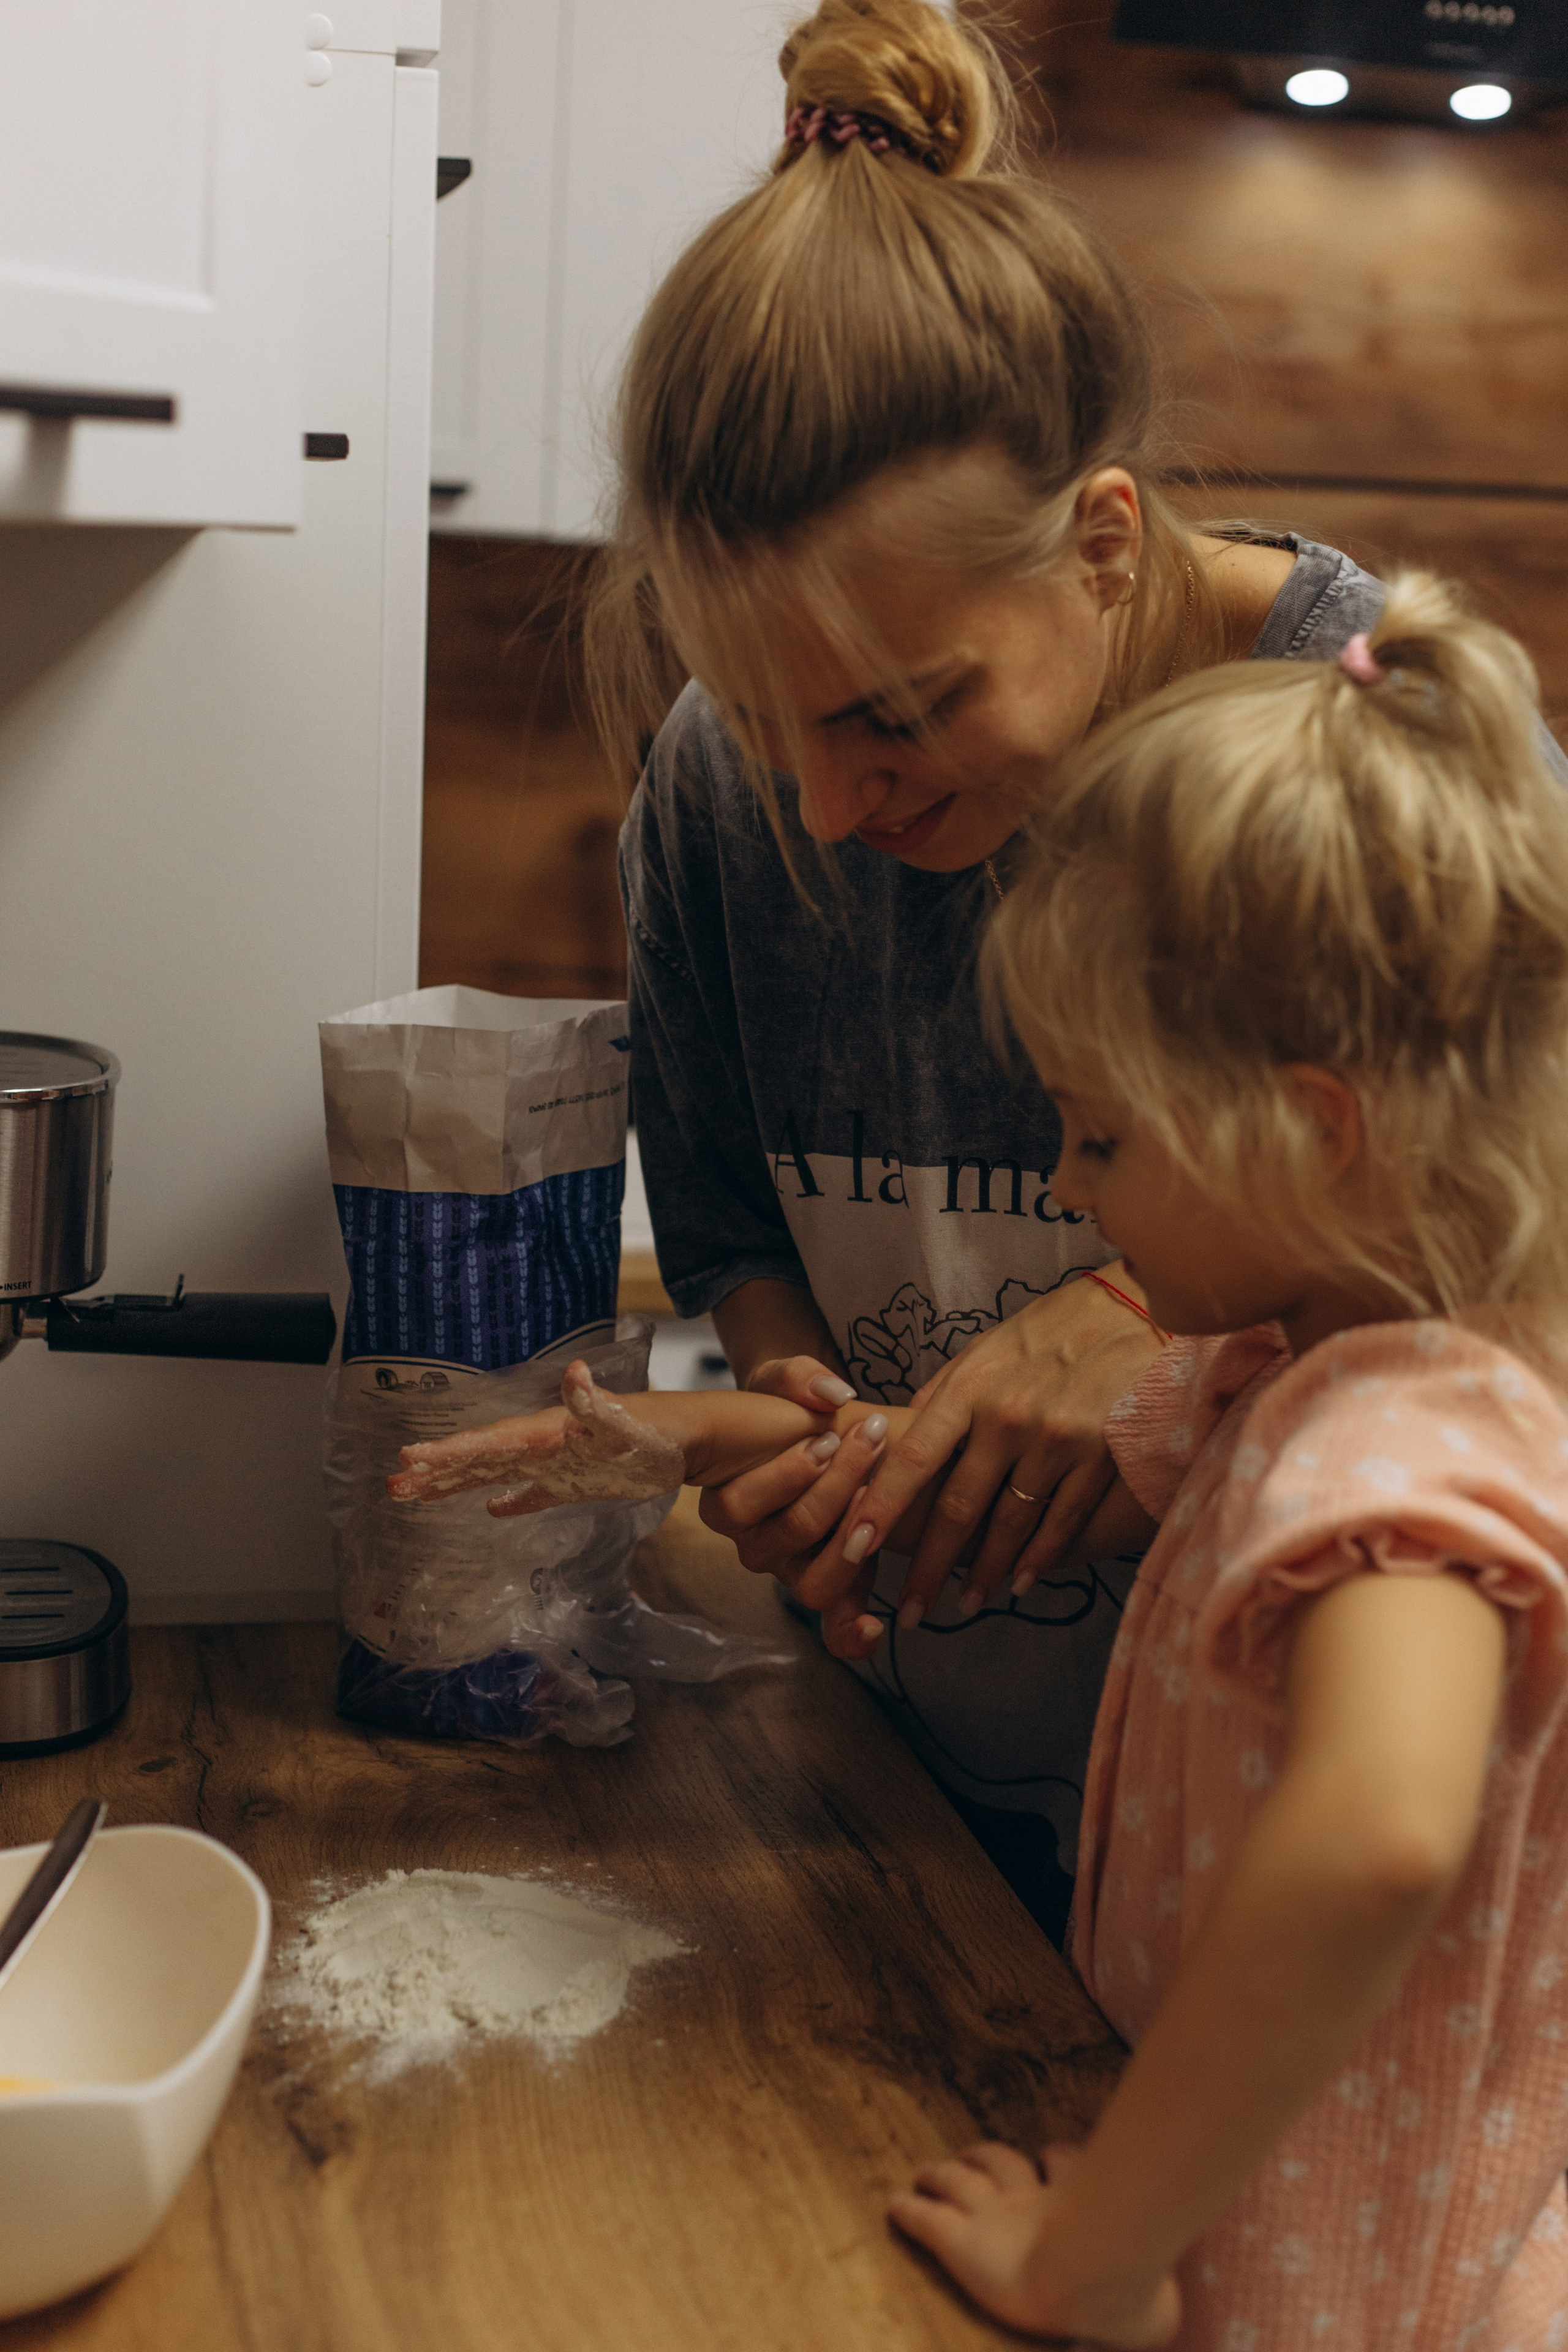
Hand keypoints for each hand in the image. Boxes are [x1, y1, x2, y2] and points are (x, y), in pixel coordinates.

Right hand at [697, 1354, 890, 1661]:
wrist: (828, 1438)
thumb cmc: (794, 1413)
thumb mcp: (789, 1382)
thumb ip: (799, 1377)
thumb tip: (829, 1395)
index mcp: (730, 1504)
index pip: (741, 1504)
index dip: (785, 1477)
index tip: (825, 1439)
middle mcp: (756, 1546)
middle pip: (791, 1535)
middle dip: (837, 1488)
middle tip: (872, 1443)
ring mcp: (795, 1571)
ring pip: (815, 1581)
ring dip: (852, 1541)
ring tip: (881, 1496)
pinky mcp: (832, 1585)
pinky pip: (832, 1626)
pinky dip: (849, 1633)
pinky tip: (874, 1626)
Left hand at [836, 1276, 1161, 1627]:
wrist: (1134, 1309)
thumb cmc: (1050, 1328)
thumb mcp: (986, 1349)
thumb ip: (945, 1394)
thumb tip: (904, 1432)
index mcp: (970, 1389)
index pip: (913, 1458)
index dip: (881, 1507)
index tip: (853, 1549)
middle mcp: (1007, 1418)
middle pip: (958, 1508)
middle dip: (929, 1568)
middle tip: (910, 1612)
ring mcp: (1055, 1441)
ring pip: (1010, 1525)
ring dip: (985, 1573)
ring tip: (965, 1604)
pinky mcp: (1099, 1457)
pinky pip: (1062, 1522)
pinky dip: (1040, 1558)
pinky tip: (1022, 1584)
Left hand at [889, 2142, 1178, 2346]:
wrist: (1086, 2284)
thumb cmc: (1125, 2290)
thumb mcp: (1150, 2299)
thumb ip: (1152, 2303)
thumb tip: (1168, 2318)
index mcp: (1075, 2206)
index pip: (1062, 2165)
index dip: (1056, 2159)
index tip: (1049, 2157)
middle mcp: (1030, 2201)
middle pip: (1001, 2161)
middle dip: (985, 2156)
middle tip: (969, 2157)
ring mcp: (991, 2216)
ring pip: (958, 2180)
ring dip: (942, 2172)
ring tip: (928, 2171)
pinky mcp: (958, 2240)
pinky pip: (925, 2219)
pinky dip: (909, 2211)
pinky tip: (894, 2207)